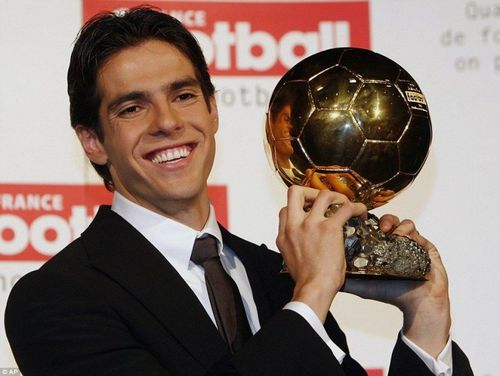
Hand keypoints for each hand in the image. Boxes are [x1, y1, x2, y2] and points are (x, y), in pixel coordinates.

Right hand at [276, 185, 366, 321]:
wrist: (314, 288)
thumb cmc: (306, 280)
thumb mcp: (290, 259)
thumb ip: (294, 245)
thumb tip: (304, 243)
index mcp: (284, 234)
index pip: (285, 209)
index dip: (298, 207)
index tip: (310, 211)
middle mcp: (295, 226)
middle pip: (295, 192)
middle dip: (310, 192)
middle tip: (322, 201)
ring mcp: (311, 224)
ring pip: (322, 194)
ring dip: (336, 197)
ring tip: (344, 204)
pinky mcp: (329, 228)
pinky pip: (345, 208)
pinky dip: (356, 208)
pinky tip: (361, 213)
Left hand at [343, 215, 450, 357]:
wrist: (418, 306)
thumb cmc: (392, 295)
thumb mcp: (364, 286)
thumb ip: (347, 281)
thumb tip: (327, 277)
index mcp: (383, 248)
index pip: (374, 229)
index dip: (367, 223)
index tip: (359, 224)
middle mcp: (397, 243)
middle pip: (388, 221)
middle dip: (382, 220)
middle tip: (375, 225)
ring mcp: (412, 243)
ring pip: (403, 223)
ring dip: (394, 223)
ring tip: (387, 231)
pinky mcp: (426, 246)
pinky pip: (417, 232)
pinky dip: (408, 232)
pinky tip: (400, 239)